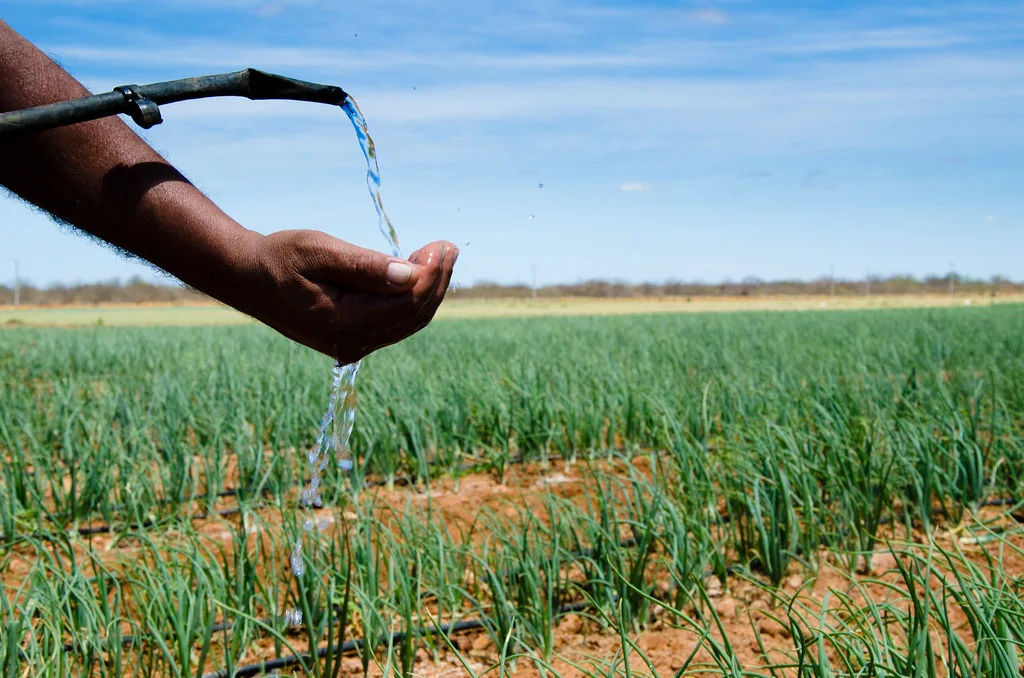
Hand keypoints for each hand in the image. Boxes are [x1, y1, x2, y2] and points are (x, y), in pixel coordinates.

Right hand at [233, 229, 457, 362]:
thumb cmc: (279, 257)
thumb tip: (411, 275)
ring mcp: (353, 344)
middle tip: (447, 246)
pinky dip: (411, 298)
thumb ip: (365, 266)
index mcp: (343, 324)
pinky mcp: (353, 338)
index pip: (406, 305)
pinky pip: (394, 321)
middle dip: (436, 281)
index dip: (431, 276)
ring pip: (408, 321)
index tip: (441, 246)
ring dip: (427, 289)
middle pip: (413, 316)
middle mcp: (352, 343)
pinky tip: (415, 272)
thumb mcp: (318, 251)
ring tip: (437, 255)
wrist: (248, 278)